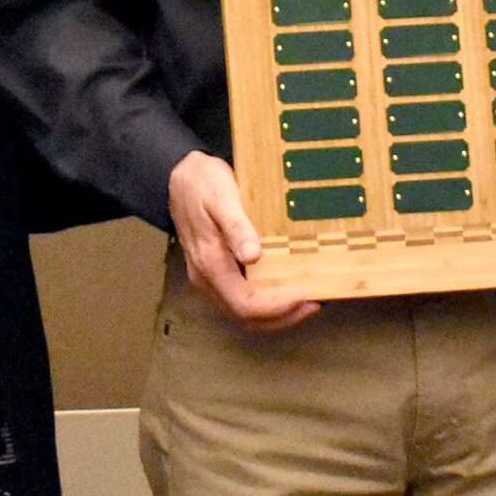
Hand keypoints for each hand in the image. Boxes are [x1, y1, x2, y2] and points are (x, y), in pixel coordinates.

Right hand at [166, 151, 318, 330]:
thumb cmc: (202, 184)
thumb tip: (252, 256)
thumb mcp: (221, 198)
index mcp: (210, 263)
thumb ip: (236, 227)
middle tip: (315, 302)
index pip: (246, 304)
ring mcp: (210, 279)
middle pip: (247, 317)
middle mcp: (207, 279)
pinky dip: (267, 303)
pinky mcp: (217, 274)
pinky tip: (286, 288)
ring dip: (277, 314)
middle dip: (283, 316)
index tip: (305, 296)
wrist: (179, 177)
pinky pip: (243, 300)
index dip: (277, 307)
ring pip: (245, 314)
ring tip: (306, 300)